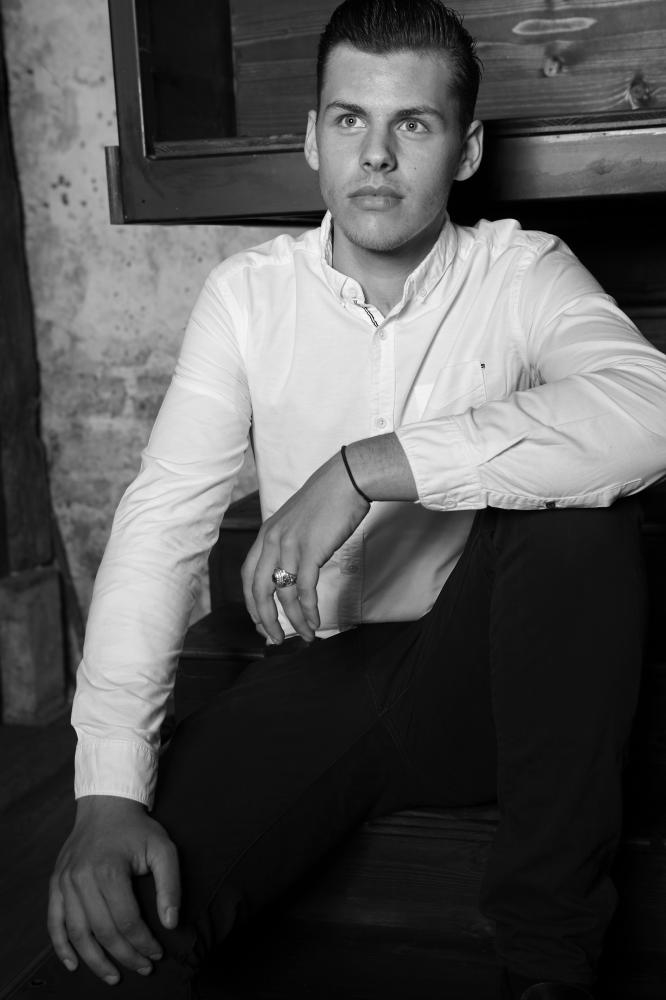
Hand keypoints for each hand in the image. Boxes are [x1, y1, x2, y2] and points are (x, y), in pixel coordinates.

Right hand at [48, 795, 179, 983]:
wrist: (106, 805)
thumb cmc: (138, 829)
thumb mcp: (163, 849)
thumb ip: (170, 885)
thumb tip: (170, 922)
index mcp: (108, 870)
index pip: (126, 921)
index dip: (143, 943)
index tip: (156, 953)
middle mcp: (82, 878)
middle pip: (103, 931)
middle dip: (125, 956)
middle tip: (142, 968)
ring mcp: (65, 882)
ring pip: (77, 933)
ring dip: (94, 960)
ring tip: (113, 976)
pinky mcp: (56, 883)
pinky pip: (54, 922)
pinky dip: (61, 946)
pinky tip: (74, 963)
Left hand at [241, 451, 369, 642]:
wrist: (346, 481)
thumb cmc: (327, 501)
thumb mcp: (297, 522)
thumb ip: (288, 544)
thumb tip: (291, 570)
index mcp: (266, 534)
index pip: (248, 576)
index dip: (252, 603)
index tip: (260, 622)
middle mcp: (272, 540)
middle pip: (259, 590)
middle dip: (265, 619)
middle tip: (274, 639)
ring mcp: (290, 545)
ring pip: (284, 594)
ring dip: (293, 620)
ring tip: (304, 636)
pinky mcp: (311, 550)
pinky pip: (305, 590)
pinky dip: (309, 610)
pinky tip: (315, 621)